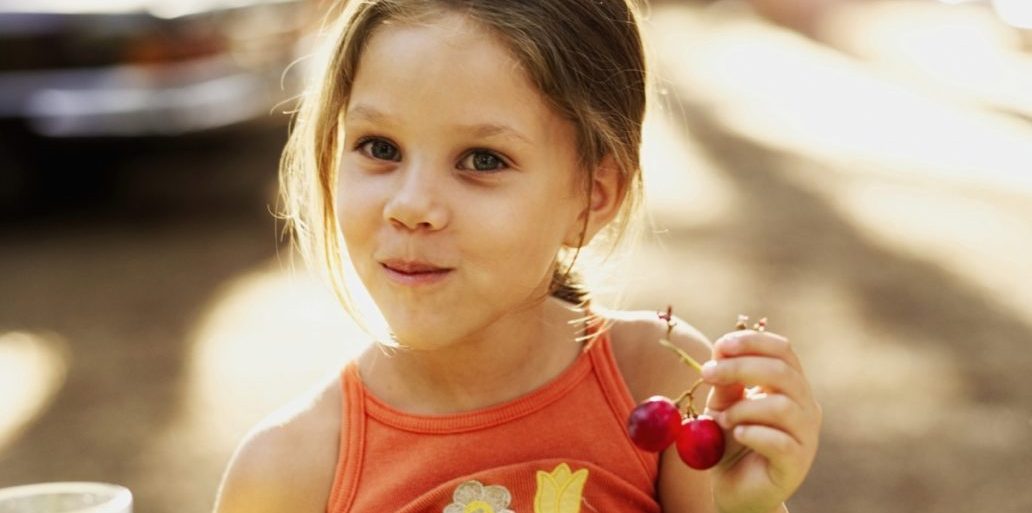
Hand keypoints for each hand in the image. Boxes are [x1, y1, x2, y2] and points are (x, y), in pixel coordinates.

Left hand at [700, 329, 820, 512]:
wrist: (735, 490)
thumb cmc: (732, 442)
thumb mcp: (723, 406)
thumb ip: (726, 383)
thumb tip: (720, 352)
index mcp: (790, 386)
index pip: (782, 351)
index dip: (753, 342)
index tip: (721, 346)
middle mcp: (805, 406)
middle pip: (782, 372)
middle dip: (740, 367)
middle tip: (707, 373)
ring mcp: (806, 436)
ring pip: (782, 406)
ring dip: (743, 407)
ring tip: (723, 419)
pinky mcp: (797, 463)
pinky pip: (780, 441)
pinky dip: (753, 433)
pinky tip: (737, 434)